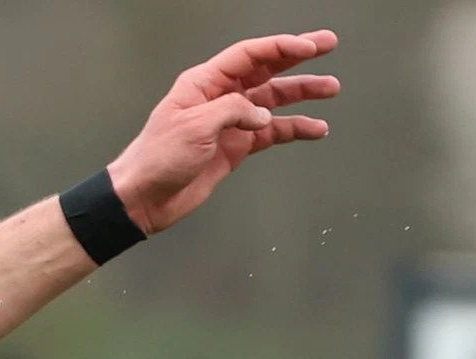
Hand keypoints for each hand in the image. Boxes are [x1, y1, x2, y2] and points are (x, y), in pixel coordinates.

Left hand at [108, 30, 340, 232]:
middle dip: (298, 58)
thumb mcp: (194, 126)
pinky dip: (294, 129)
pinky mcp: (236, 146)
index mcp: (204, 83)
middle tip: (328, 44)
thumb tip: (262, 113)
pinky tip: (315, 128)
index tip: (309, 47)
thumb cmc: (157, 158)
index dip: (280, 47)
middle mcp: (220, 97)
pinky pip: (272, 132)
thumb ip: (233, 111)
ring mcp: (230, 122)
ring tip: (331, 88)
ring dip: (302, 93)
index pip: (249, 55)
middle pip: (266, 70)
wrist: (144, 198)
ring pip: (273, 100)